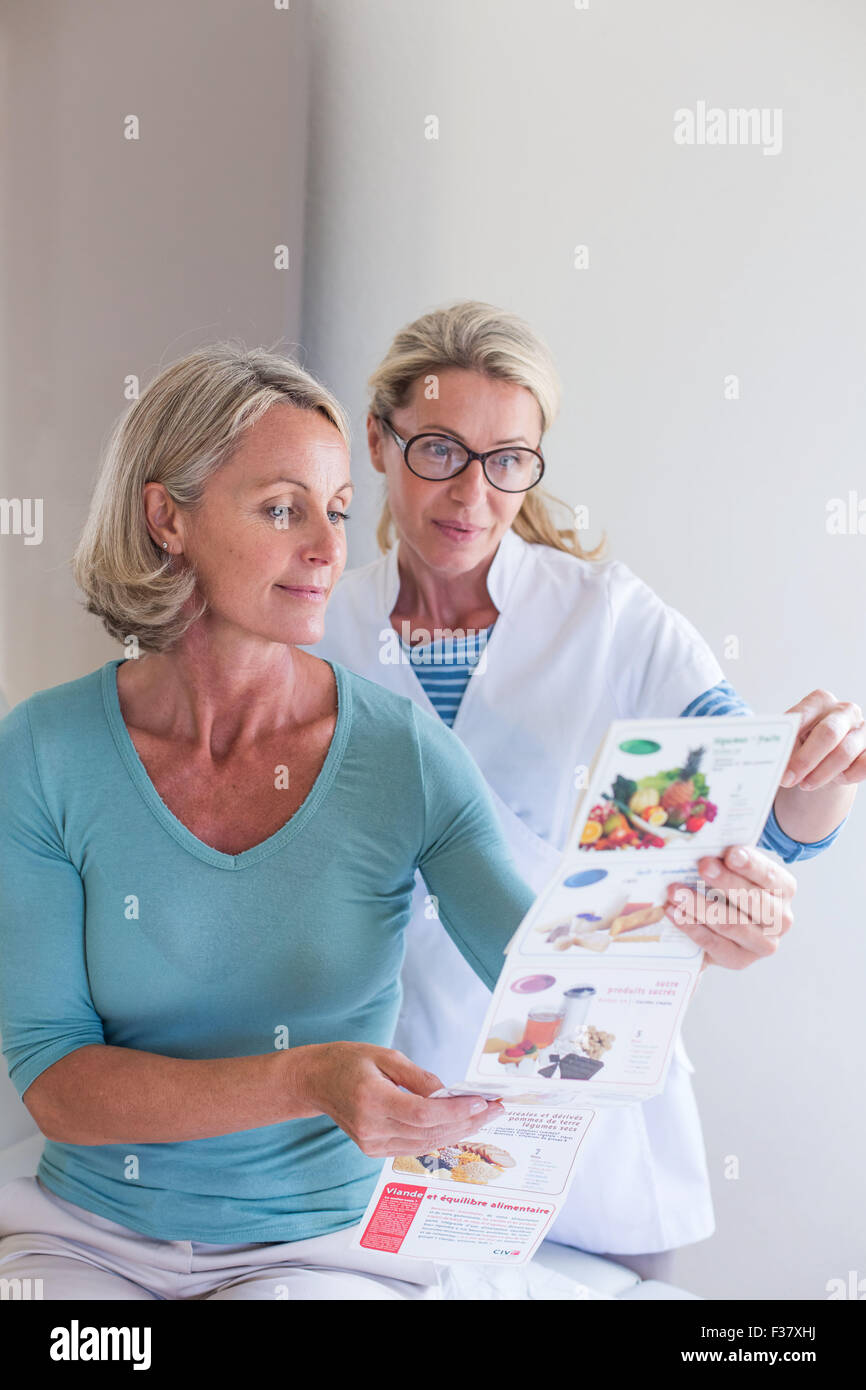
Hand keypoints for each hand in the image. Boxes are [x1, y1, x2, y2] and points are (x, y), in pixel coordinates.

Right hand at [289, 1041, 503, 1156]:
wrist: (316, 1081)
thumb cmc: (350, 1061)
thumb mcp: (386, 1056)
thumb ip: (419, 1077)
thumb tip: (449, 1095)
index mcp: (371, 1099)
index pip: (423, 1113)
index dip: (456, 1111)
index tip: (482, 1103)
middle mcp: (371, 1128)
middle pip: (429, 1132)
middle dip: (467, 1122)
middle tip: (495, 1109)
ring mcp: (371, 1143)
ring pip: (425, 1143)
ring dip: (458, 1132)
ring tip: (484, 1117)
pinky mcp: (374, 1150)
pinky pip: (415, 1146)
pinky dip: (439, 1136)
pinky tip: (459, 1125)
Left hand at [664, 845, 795, 970]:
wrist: (727, 926)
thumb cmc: (731, 888)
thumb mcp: (736, 871)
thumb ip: (727, 860)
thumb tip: (703, 848)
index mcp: (784, 889)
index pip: (769, 876)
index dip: (750, 865)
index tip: (731, 853)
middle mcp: (781, 919)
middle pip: (752, 900)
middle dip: (725, 881)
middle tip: (701, 866)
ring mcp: (763, 944)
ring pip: (731, 924)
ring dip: (700, 906)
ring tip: (676, 892)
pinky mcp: (740, 961)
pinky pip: (714, 944)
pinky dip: (691, 927)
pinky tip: (673, 912)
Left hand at [780, 689, 865, 788]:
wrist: (829, 755)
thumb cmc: (806, 742)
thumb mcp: (793, 739)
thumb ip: (784, 746)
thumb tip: (773, 762)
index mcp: (819, 701)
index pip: (802, 716)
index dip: (788, 740)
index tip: (777, 762)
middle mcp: (844, 711)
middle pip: (827, 733)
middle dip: (805, 760)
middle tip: (788, 779)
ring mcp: (862, 729)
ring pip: (844, 753)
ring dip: (821, 773)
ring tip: (804, 785)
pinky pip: (863, 765)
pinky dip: (847, 776)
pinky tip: (835, 780)